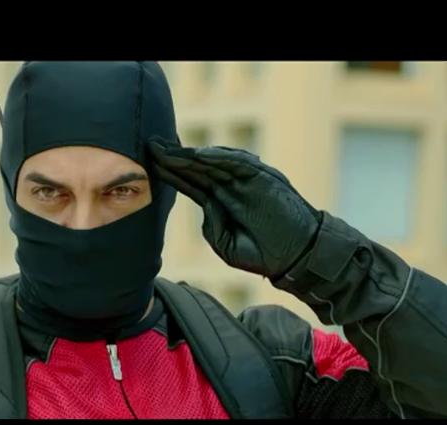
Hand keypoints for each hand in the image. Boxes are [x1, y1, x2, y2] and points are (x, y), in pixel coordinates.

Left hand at [148, 139, 320, 278]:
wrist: (297, 257)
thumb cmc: (264, 254)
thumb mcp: (227, 246)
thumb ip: (212, 227)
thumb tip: (205, 207)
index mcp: (219, 202)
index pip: (190, 183)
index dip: (170, 172)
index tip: (149, 162)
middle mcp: (231, 187)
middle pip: (197, 168)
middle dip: (174, 157)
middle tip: (151, 144)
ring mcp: (247, 181)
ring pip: (214, 163)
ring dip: (191, 155)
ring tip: (169, 149)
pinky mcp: (264, 178)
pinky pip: (239, 163)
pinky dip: (220, 157)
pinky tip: (199, 154)